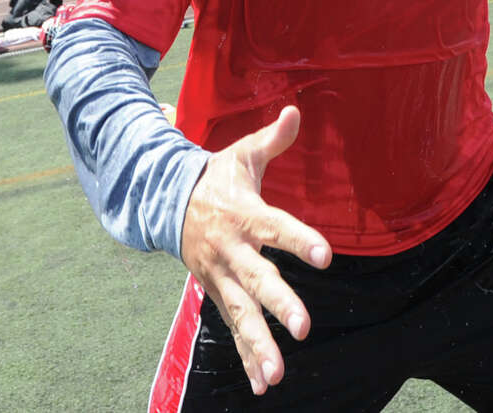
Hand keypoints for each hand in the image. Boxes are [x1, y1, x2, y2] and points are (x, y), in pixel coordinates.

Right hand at [180, 106, 331, 394]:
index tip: (327, 256)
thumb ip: (272, 138)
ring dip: (259, 346)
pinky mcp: (216, 294)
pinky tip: (266, 384)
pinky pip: (233, 328)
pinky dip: (247, 357)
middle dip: (279, 305)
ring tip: (279, 374)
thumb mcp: (242, 154)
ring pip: (241, 315)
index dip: (301, 240)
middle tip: (303, 327)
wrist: (165, 204)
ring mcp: (220, 277)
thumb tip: (296, 109)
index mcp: (244, 215)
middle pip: (257, 281)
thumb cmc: (216, 178)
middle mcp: (231, 251)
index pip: (277, 228)